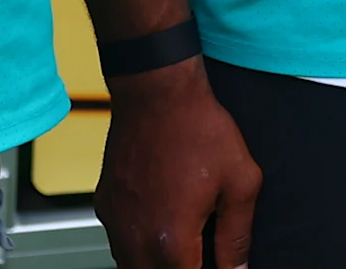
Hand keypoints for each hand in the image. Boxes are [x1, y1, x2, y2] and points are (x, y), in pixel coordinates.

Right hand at [94, 59, 259, 268]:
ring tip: (185, 244)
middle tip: (203, 254)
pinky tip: (162, 225)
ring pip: (132, 266)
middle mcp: (136, 239)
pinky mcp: (105, 206)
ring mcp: (115, 223)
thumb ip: (238, 235)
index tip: (220, 265)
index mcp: (172, 240)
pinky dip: (139, 245)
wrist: (157, 93)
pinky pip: (120, 242)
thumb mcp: (240, 182)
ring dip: (158, 264)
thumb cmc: (200, 131)